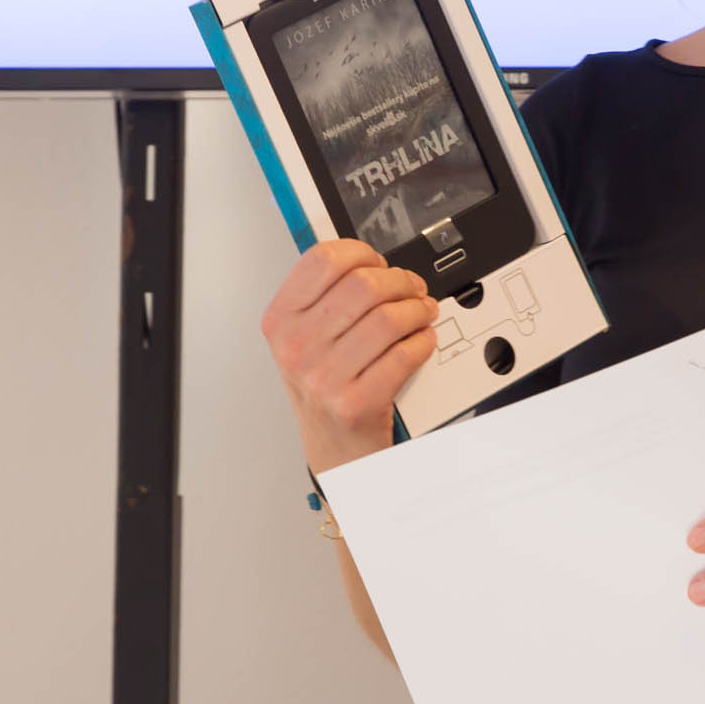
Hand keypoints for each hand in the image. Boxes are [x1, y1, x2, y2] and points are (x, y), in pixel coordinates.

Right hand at [259, 240, 436, 470]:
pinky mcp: (357, 402)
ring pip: (389, 318)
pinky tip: (421, 340)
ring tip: (421, 314)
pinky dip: (423, 341)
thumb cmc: (324, 389)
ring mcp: (324, 377)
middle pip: (363, 285)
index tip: (377, 262)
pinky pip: (404, 353)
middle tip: (411, 289)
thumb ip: (327, 297)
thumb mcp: (305, 339)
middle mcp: (297, 348)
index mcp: (281, 322)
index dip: (361, 253)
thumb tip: (372, 264)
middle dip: (400, 282)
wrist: (334, 450)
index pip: (323, 260)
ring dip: (417, 310)